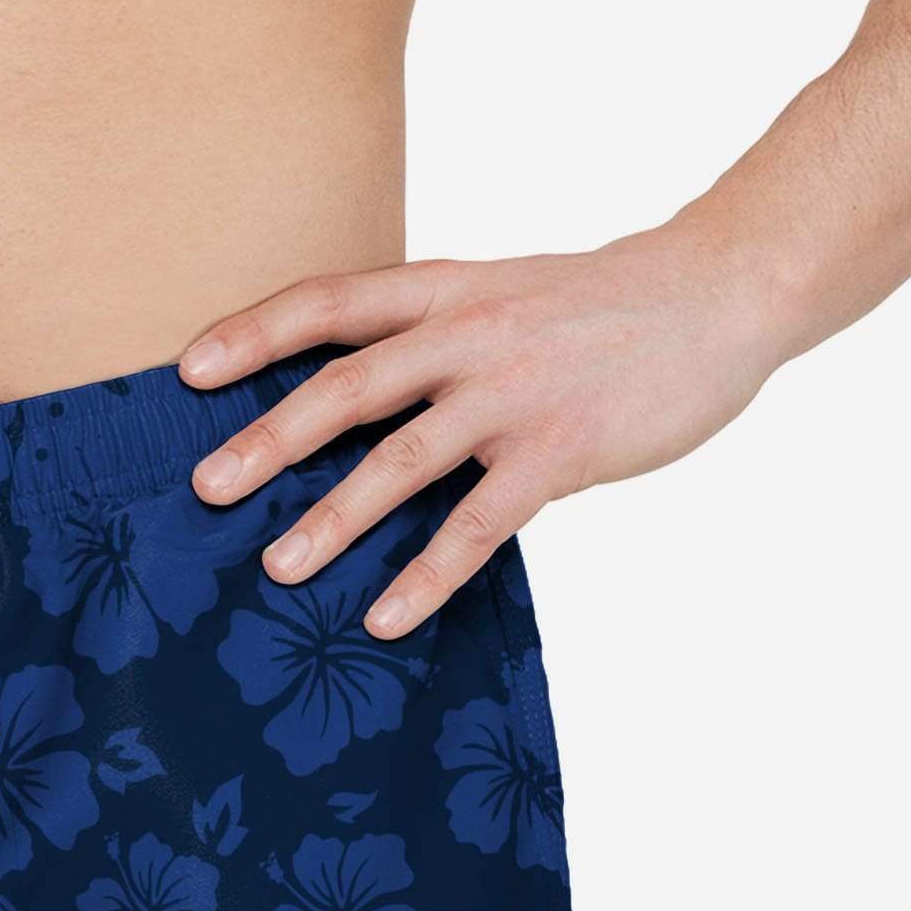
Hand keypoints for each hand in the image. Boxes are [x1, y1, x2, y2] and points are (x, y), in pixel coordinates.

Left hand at [179, 224, 783, 636]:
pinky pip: (480, 525)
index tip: (188, 369)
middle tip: (204, 488)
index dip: (256, 331)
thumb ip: (429, 344)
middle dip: (269, 439)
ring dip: (335, 518)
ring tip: (277, 569)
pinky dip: (428, 576)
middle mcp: (470, 336)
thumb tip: (345, 410)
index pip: (332, 301)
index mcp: (448, 292)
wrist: (723, 291)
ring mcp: (515, 395)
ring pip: (404, 460)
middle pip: (348, 386)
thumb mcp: (503, 299)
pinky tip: (385, 620)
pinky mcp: (561, 451)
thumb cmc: (600, 309)